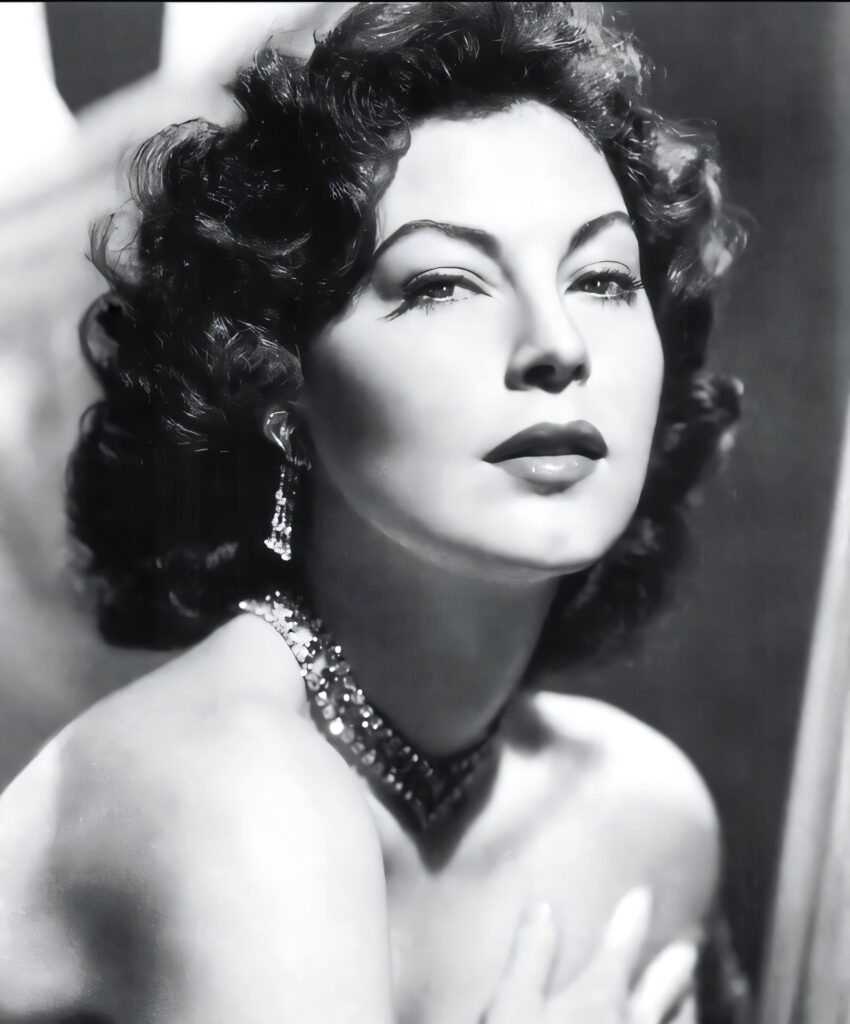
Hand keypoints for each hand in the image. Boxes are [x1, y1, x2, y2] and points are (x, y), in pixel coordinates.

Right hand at [482, 888, 697, 1023]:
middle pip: (663, 987)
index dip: (631, 918)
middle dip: (675, 963)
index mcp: (598, 1000)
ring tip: (692, 995)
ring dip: (687, 1006)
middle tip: (690, 946)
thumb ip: (531, 957)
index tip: (643, 895)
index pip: (619, 948)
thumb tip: (545, 906)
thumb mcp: (508, 1009)